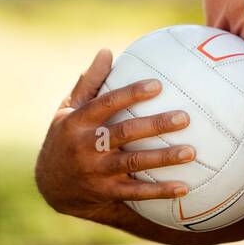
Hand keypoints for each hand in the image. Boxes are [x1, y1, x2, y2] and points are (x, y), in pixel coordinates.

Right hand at [34, 48, 196, 223]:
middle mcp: (86, 146)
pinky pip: (136, 193)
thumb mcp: (68, 109)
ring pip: (133, 163)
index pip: (106, 104)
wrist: (52, 185)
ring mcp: (96, 171)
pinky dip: (159, 191)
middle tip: (184, 118)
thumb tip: (107, 51)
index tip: (158, 85)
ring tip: (191, 152)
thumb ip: (88, 82)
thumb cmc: (66, 137)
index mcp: (78, 121)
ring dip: (163, 158)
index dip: (131, 94)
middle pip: (124, 133)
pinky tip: (184, 187)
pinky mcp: (106, 192)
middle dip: (155, 125)